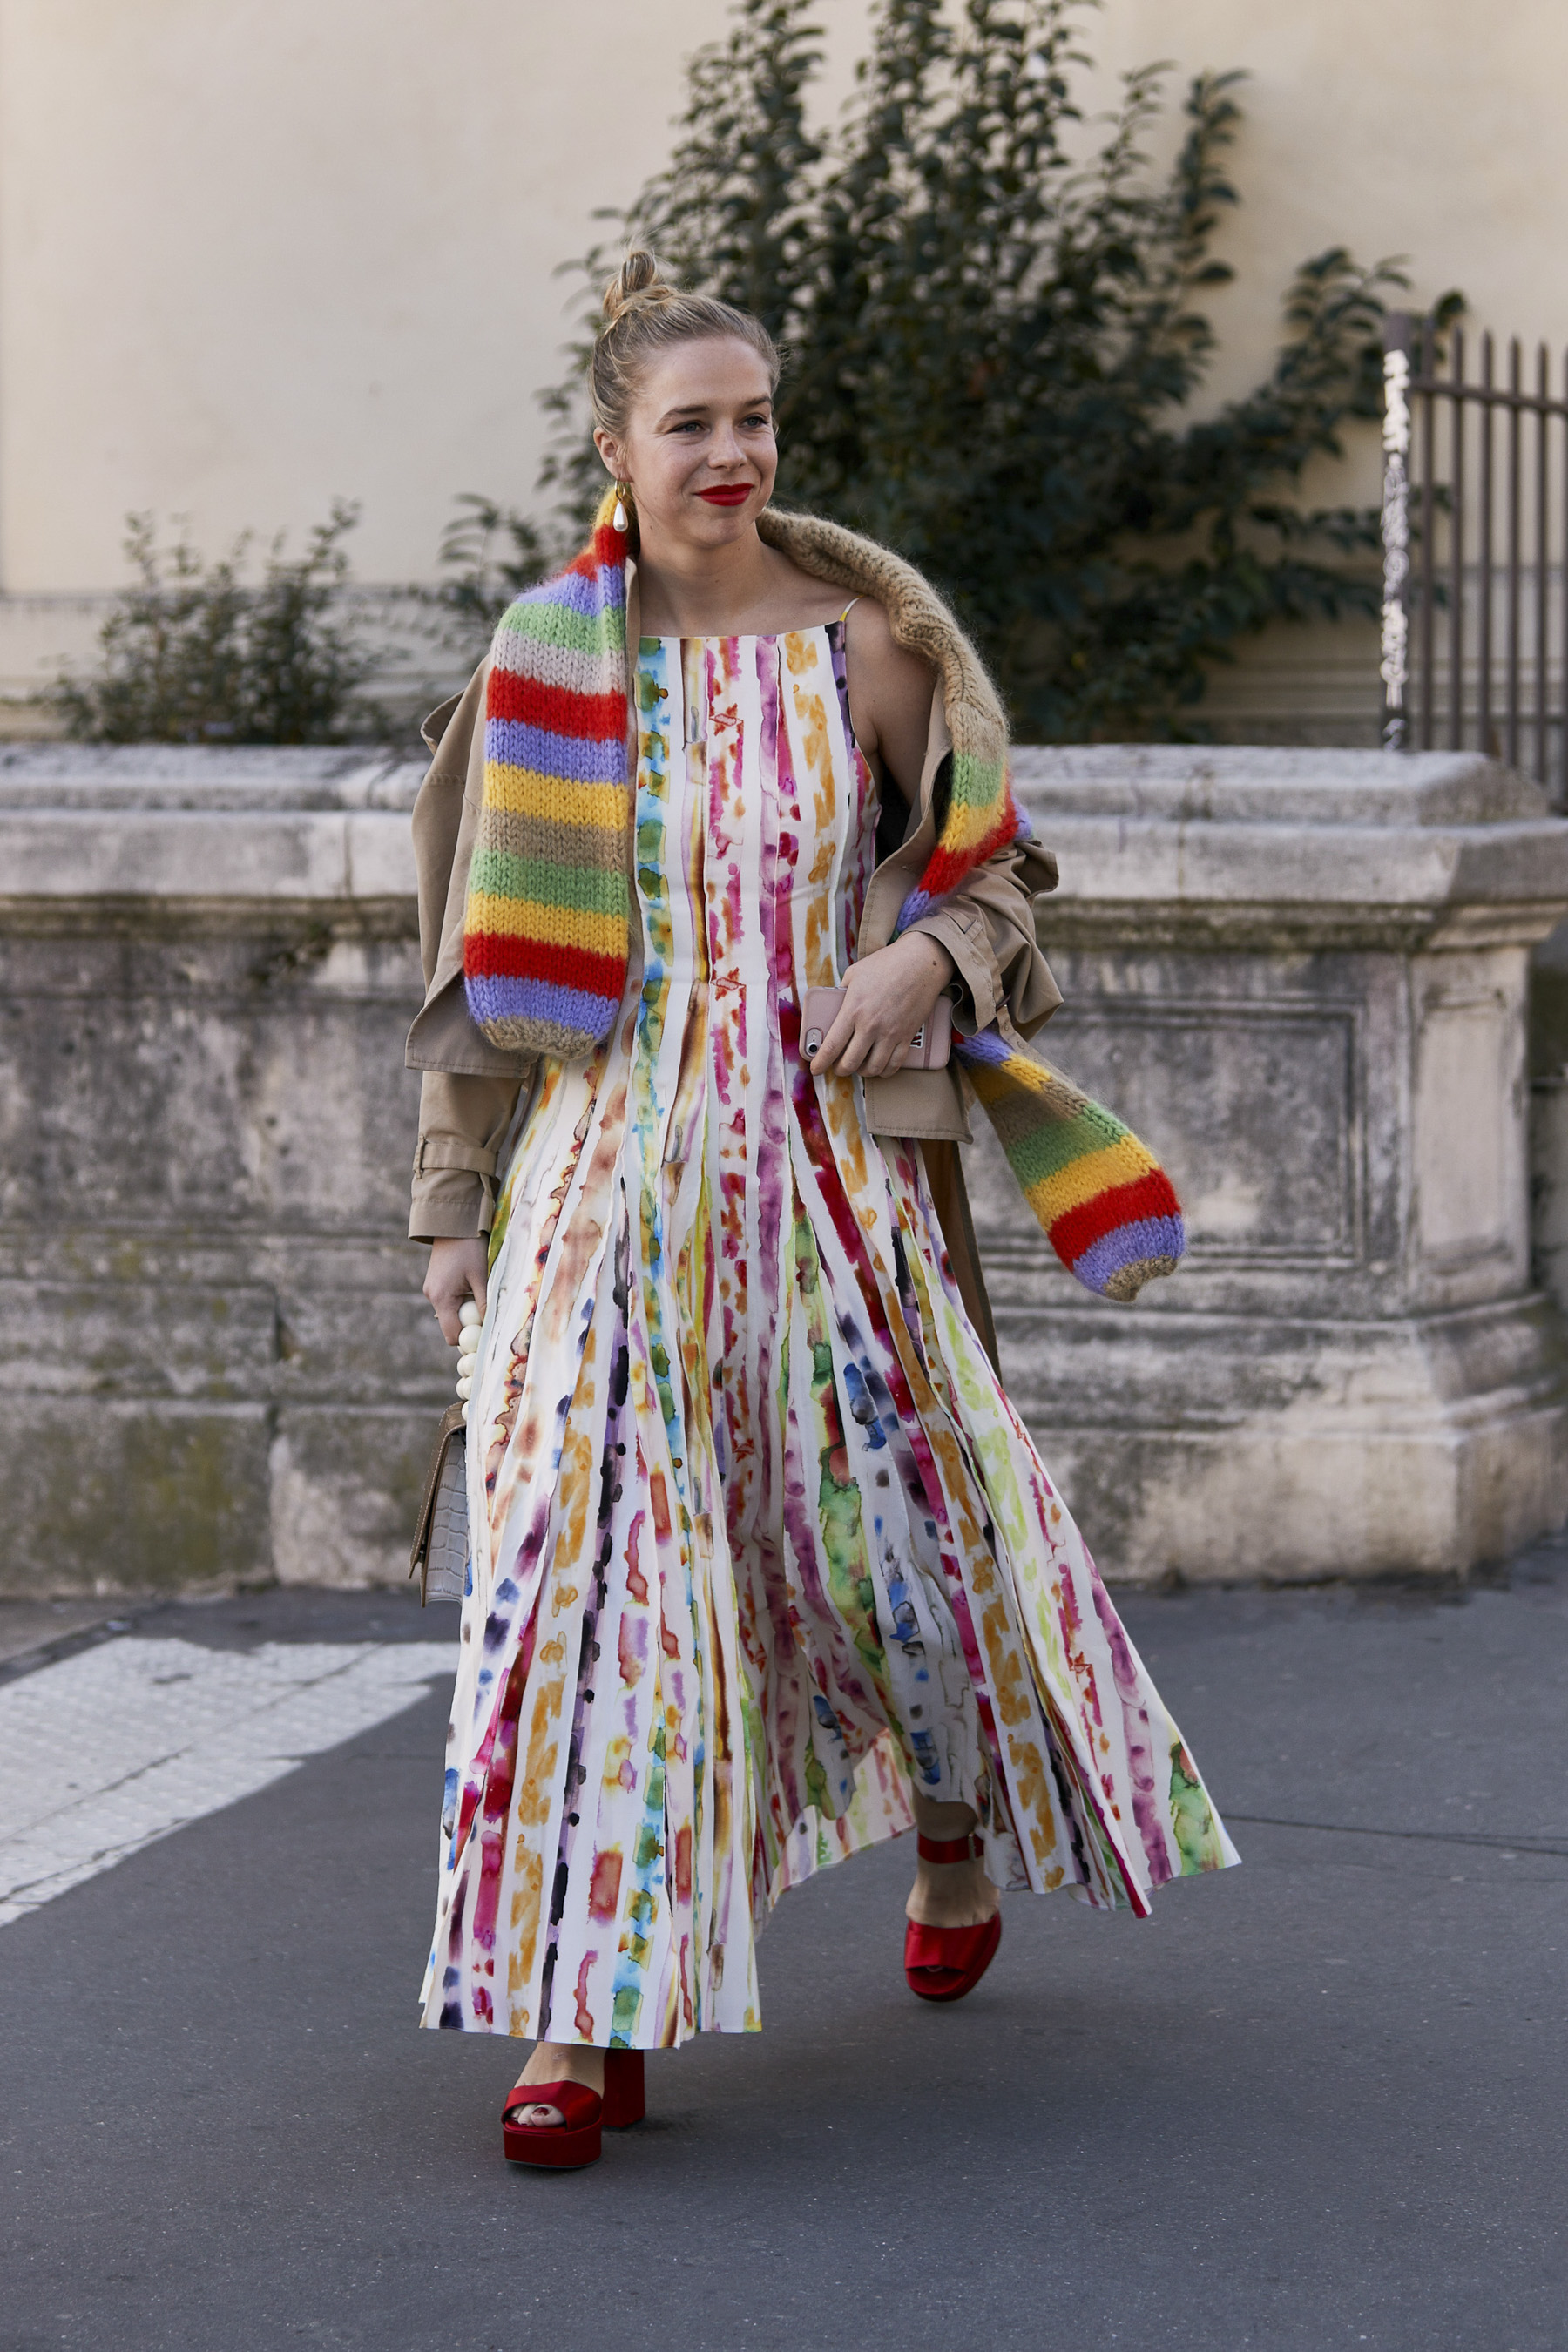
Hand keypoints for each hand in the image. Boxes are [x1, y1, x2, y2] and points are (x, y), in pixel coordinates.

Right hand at [424, 1237, 488, 1345]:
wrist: (453, 1223)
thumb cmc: (469, 1248)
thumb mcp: (481, 1276)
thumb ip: (484, 1303)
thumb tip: (492, 1327)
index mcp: (441, 1298)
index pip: (453, 1335)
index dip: (470, 1340)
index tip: (487, 1337)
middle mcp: (432, 1297)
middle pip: (451, 1326)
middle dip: (469, 1326)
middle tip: (488, 1318)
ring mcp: (431, 1290)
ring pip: (451, 1314)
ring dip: (466, 1312)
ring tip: (481, 1297)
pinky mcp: (435, 1283)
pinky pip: (448, 1302)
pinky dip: (460, 1302)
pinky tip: (472, 1289)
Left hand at [808, 934, 955, 1077]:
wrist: (921, 963)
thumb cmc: (886, 964)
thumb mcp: (855, 973)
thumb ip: (841, 992)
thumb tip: (833, 1005)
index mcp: (853, 1010)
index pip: (832, 1046)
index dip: (820, 1062)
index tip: (815, 1069)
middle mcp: (870, 1026)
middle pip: (850, 1063)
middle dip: (840, 1070)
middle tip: (838, 1067)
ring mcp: (890, 1033)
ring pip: (873, 1068)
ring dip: (862, 1072)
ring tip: (858, 1067)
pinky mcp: (907, 1036)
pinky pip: (894, 1064)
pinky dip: (884, 1071)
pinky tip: (879, 1067)